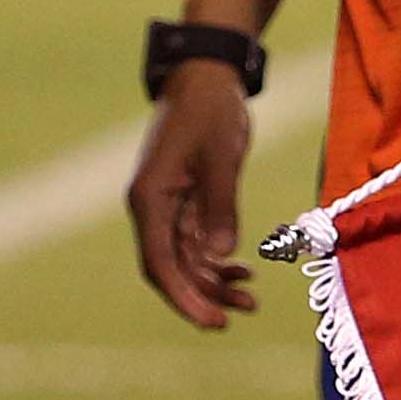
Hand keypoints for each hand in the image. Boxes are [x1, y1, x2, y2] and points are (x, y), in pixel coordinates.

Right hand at [128, 59, 256, 329]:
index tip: (213, 321)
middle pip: (169, 268)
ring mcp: (166, 206)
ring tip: (251, 299)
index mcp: (149, 197)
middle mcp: (151, 207)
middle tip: (234, 319)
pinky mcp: (183, 202)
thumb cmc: (211, 110)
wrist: (207, 77)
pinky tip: (244, 271)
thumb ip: (220, 205)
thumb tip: (219, 255)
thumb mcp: (221, 156)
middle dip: (199, 296)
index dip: (184, 296)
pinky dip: (217, 260)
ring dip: (213, 282)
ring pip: (185, 260)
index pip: (160, 262)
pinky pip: (195, 243)